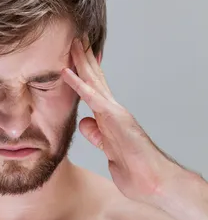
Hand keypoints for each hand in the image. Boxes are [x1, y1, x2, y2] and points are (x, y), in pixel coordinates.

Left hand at [62, 37, 174, 202]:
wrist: (153, 181)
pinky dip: (78, 84)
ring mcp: (114, 113)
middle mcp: (113, 111)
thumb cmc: (135, 171)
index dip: (85, 73)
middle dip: (84, 58)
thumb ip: (97, 135)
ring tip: (72, 42)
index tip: (76, 56)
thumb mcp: (108, 150)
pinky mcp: (114, 119)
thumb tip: (85, 122)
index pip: (95, 90)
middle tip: (74, 38)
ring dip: (81, 61)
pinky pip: (92, 98)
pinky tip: (66, 72)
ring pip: (94, 80)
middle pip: (95, 78)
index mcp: (111, 118)